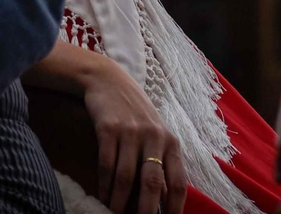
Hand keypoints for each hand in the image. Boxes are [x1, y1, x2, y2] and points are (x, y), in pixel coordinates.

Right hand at [84, 54, 185, 213]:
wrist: (108, 80)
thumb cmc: (135, 112)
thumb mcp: (155, 133)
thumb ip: (162, 162)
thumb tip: (165, 199)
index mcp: (171, 141)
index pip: (178, 181)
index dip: (175, 207)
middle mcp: (154, 136)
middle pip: (152, 183)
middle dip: (146, 211)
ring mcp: (130, 132)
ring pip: (126, 177)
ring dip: (119, 201)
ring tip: (115, 213)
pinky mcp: (108, 128)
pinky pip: (106, 164)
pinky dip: (104, 185)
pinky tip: (103, 195)